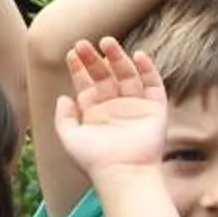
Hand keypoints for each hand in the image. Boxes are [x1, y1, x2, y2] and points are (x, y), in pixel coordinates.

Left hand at [51, 38, 170, 174]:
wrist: (123, 174)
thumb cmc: (94, 161)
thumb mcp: (69, 138)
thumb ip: (62, 117)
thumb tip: (63, 97)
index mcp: (94, 112)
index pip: (86, 82)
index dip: (79, 67)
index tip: (71, 52)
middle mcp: (114, 106)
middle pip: (105, 75)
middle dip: (94, 58)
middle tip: (84, 43)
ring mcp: (135, 106)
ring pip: (127, 74)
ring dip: (118, 57)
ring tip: (107, 42)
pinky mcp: (155, 110)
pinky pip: (154, 85)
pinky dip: (148, 69)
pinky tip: (138, 56)